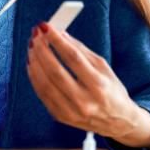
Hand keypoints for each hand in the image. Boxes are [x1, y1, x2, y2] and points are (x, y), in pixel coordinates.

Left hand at [26, 22, 145, 142]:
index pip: (73, 58)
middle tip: (36, 34)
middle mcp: (85, 101)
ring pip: (45, 83)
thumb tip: (60, 34)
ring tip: (32, 46)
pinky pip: (42, 94)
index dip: (57, 40)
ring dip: (35, 61)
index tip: (46, 27)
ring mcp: (71, 111)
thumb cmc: (111, 90)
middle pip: (55, 71)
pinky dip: (34, 76)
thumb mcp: (103, 67)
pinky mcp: (61, 116)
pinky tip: (33, 63)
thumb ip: (81, 50)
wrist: (117, 121)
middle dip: (42, 49)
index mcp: (99, 85)